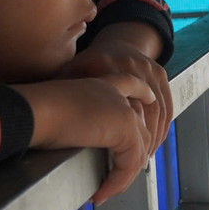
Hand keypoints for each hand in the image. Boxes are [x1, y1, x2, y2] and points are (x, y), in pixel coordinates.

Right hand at [13, 74, 154, 203]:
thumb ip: (74, 117)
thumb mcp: (58, 110)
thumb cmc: (33, 111)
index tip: (150, 99)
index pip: (130, 84)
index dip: (142, 93)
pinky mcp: (126, 129)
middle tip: (118, 179)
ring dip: (123, 176)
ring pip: (137, 150)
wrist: (34, 110)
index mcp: (100, 84)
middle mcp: (116, 94)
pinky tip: (100, 193)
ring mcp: (124, 111)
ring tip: (105, 192)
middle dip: (134, 154)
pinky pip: (130, 163)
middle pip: (139, 127)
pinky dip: (117, 182)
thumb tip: (68, 134)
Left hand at [59, 26, 171, 160]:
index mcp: (105, 66)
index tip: (110, 156)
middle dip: (138, 145)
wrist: (117, 42)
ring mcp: (148, 68)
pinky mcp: (160, 74)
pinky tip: (153, 145)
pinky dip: (161, 128)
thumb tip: (41, 113)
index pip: (117, 108)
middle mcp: (131, 65)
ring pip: (157, 112)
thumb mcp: (70, 73)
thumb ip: (62, 90)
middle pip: (141, 113)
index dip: (116, 134)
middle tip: (128, 167)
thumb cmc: (88, 65)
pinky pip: (167, 106)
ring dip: (151, 139)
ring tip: (141, 161)